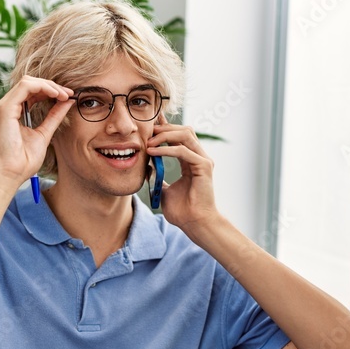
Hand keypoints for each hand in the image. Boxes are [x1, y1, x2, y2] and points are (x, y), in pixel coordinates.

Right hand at [0, 76, 73, 194]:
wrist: (9, 175)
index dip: (49, 91)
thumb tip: (66, 102)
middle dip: (51, 86)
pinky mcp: (5, 109)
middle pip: (29, 84)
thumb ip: (53, 117)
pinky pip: (25, 87)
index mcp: (10, 113)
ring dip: (48, 85)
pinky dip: (42, 87)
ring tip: (64, 94)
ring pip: (27, 82)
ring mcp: (2, 107)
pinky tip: (55, 94)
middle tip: (68, 94)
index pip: (30, 93)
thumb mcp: (44, 134)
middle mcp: (4, 108)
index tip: (67, 97)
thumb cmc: (22, 162)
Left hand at [146, 118, 220, 232]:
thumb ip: (157, 178)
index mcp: (191, 160)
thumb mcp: (163, 191)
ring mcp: (203, 160)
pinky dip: (166, 149)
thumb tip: (145, 169)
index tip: (149, 125)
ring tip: (148, 143)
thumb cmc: (183, 211)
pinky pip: (183, 150)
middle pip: (183, 130)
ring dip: (164, 135)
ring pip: (185, 134)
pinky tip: (153, 152)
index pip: (179, 136)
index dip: (165, 128)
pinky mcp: (204, 166)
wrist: (195, 224)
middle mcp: (199, 157)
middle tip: (146, 133)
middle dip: (164, 128)